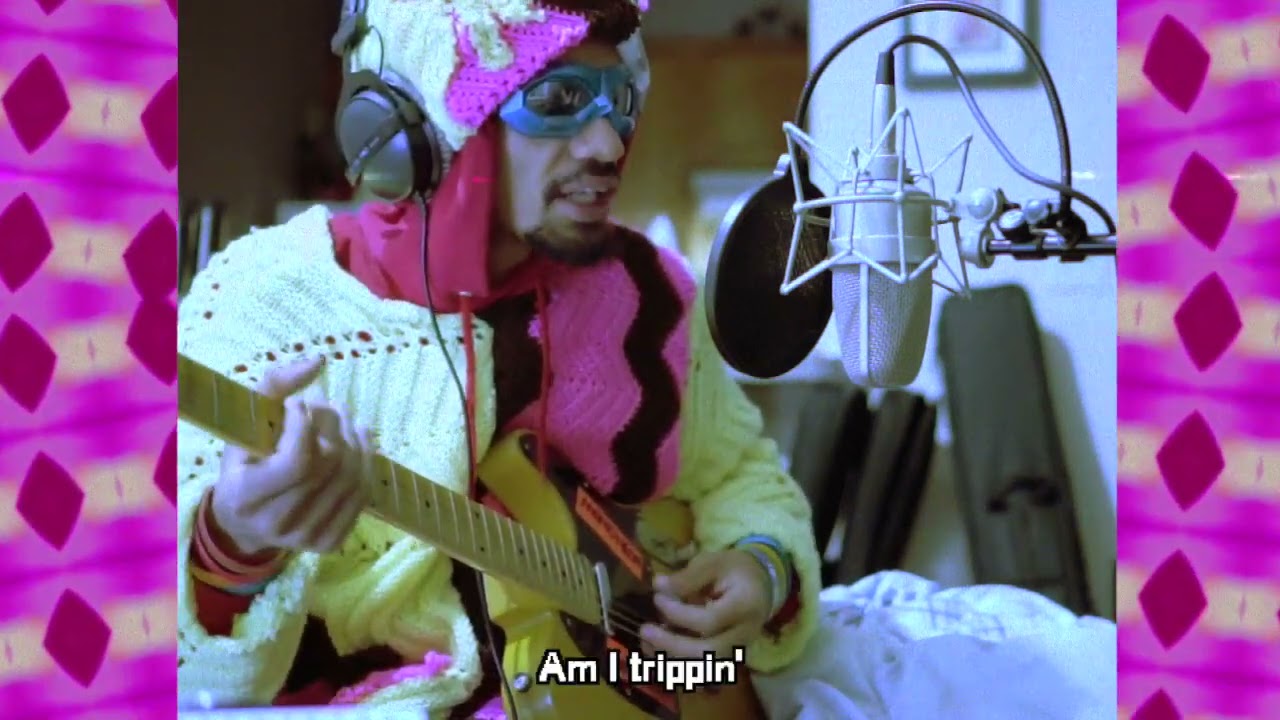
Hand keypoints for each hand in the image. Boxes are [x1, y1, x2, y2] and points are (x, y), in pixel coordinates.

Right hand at [208, 355, 372, 556]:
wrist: (246, 524)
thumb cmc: (244, 464)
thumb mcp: (244, 426)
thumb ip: (275, 387)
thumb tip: (319, 361)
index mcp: (246, 496)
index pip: (296, 461)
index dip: (306, 426)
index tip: (300, 404)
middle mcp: (276, 523)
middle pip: (327, 465)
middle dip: (333, 425)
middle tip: (329, 404)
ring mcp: (306, 537)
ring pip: (349, 477)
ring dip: (354, 437)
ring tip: (345, 415)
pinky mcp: (330, 542)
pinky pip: (362, 494)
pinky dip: (366, 460)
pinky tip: (359, 438)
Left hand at [640, 550, 771, 658]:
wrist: (761, 585)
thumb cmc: (736, 569)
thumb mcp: (714, 561)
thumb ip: (688, 576)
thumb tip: (658, 586)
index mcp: (744, 606)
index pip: (710, 621)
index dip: (679, 614)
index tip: (657, 598)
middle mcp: (744, 634)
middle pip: (708, 653)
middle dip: (672, 645)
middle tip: (645, 630)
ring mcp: (737, 650)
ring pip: (704, 669)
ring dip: (672, 661)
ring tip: (646, 644)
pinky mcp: (727, 657)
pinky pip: (702, 672)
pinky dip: (678, 667)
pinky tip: (657, 653)